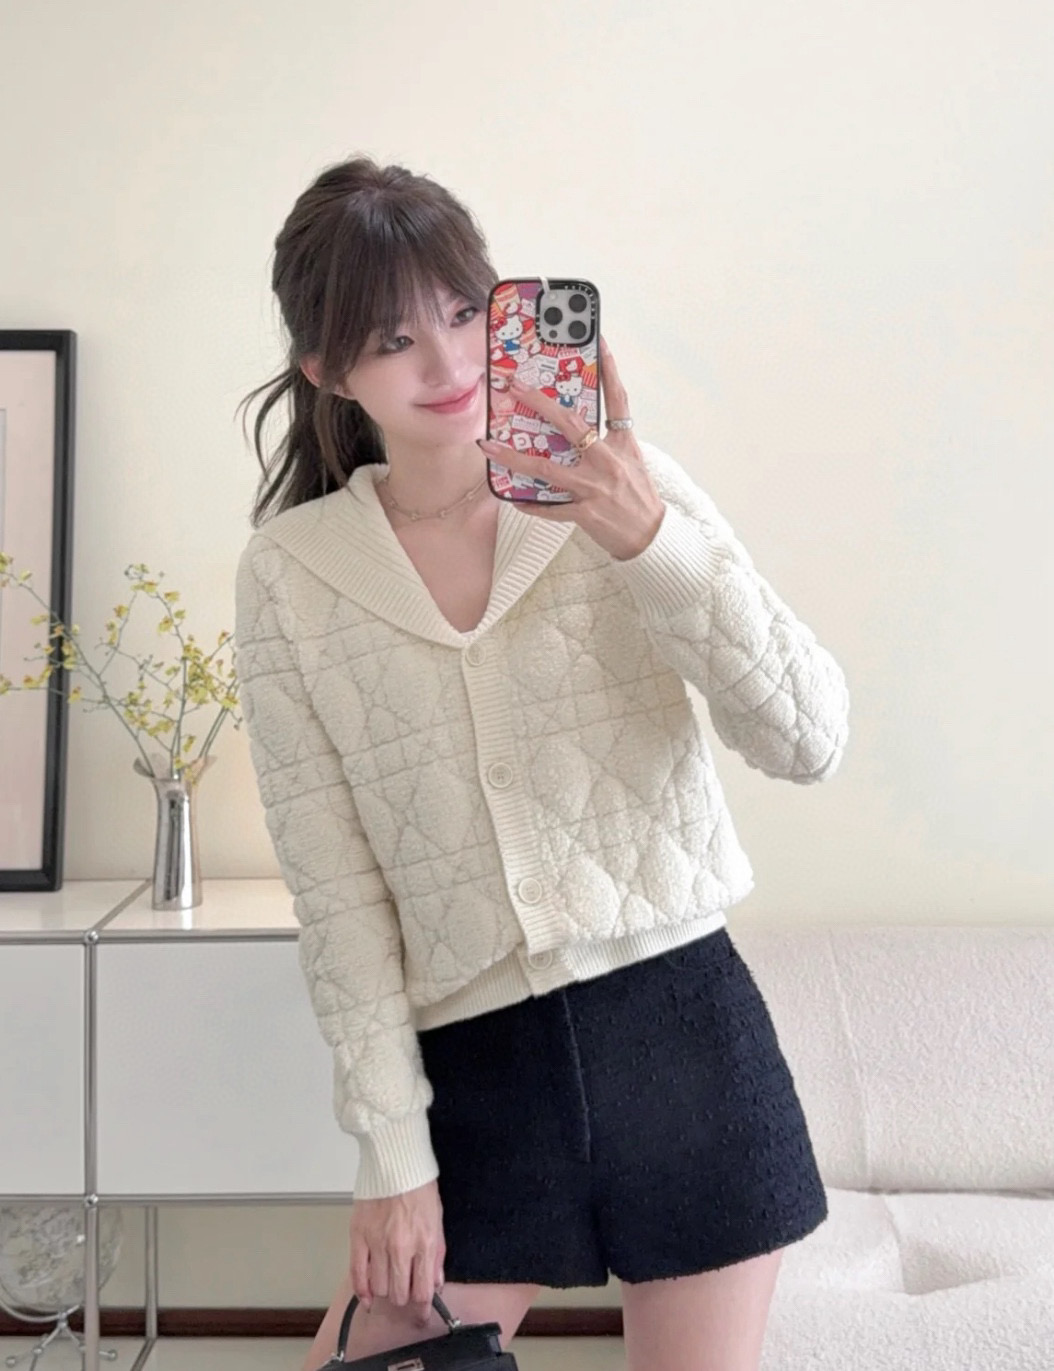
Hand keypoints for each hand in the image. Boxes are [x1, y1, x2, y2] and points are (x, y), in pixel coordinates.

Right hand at [349, 1178, 445, 1327]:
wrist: (394, 1163)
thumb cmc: (419, 1187)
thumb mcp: (438, 1219)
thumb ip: (437, 1254)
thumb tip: (436, 1283)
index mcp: (424, 1243)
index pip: (422, 1291)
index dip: (421, 1309)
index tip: (420, 1316)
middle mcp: (401, 1248)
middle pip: (399, 1294)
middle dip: (403, 1297)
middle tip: (403, 1291)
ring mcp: (377, 1243)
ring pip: (378, 1287)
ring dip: (384, 1290)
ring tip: (388, 1281)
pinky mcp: (358, 1236)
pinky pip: (356, 1273)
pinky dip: (361, 1290)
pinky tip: (367, 1297)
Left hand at [477, 335, 665, 560]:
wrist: (651, 535)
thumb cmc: (638, 496)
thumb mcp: (631, 460)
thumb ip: (609, 440)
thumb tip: (575, 426)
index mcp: (622, 445)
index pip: (617, 399)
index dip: (609, 369)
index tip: (598, 341)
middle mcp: (607, 461)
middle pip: (571, 424)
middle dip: (539, 403)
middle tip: (515, 385)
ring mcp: (595, 487)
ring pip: (547, 468)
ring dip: (514, 456)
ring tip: (488, 445)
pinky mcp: (586, 513)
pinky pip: (550, 508)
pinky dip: (530, 504)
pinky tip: (511, 498)